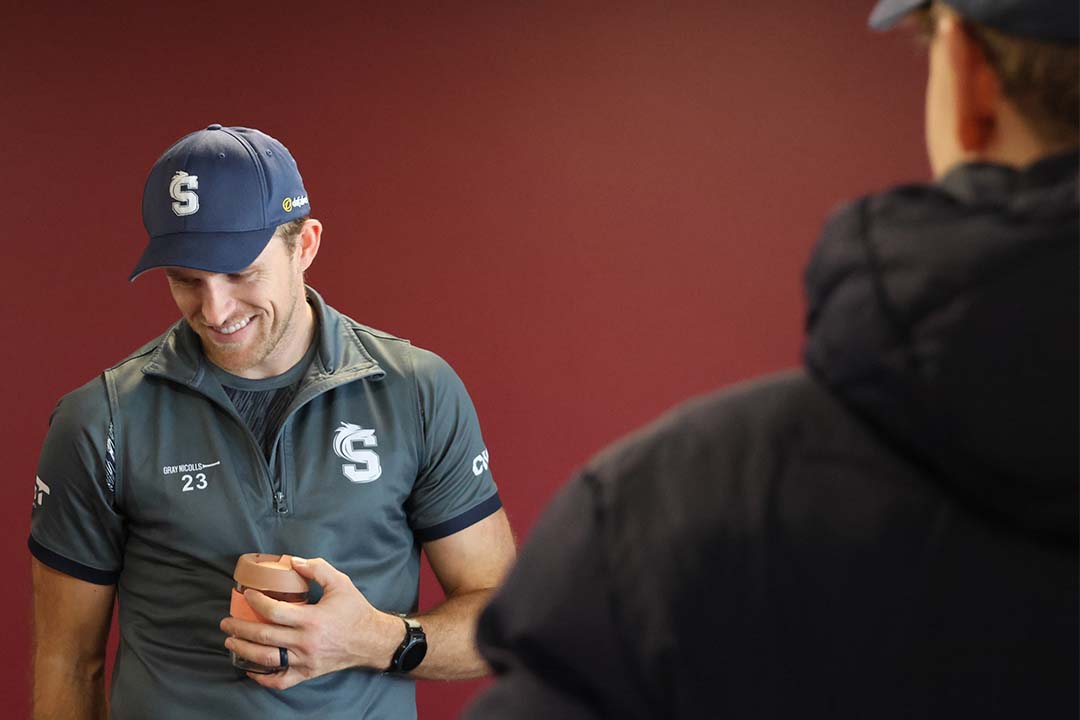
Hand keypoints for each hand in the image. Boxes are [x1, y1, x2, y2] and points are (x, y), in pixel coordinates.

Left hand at [219, 557, 403, 690]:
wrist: (371, 640)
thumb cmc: (355, 610)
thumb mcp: (341, 583)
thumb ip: (317, 569)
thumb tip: (292, 562)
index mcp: (312, 619)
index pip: (274, 612)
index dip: (256, 602)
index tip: (246, 595)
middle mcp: (306, 642)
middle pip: (264, 636)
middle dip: (240, 628)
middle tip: (226, 622)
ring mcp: (305, 661)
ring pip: (267, 659)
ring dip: (244, 650)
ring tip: (231, 641)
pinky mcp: (307, 673)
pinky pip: (281, 681)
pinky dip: (263, 678)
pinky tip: (250, 669)